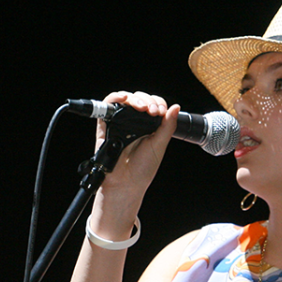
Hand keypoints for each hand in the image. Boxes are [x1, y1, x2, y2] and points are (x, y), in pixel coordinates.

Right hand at [91, 91, 179, 236]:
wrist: (126, 183)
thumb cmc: (142, 169)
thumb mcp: (160, 145)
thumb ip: (168, 126)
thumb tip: (176, 107)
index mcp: (148, 126)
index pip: (153, 104)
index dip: (158, 103)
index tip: (161, 112)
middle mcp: (134, 123)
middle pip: (140, 99)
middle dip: (148, 101)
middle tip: (153, 111)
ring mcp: (120, 123)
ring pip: (126, 100)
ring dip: (135, 98)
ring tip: (142, 107)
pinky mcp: (106, 126)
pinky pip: (108, 106)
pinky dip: (115, 97)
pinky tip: (125, 99)